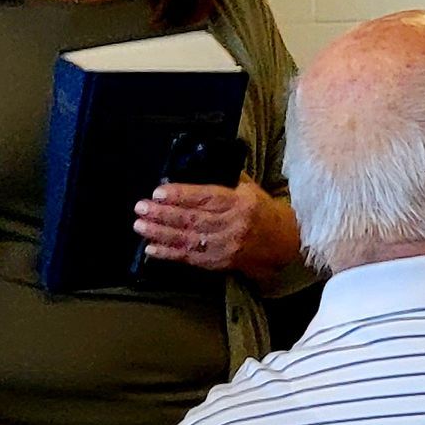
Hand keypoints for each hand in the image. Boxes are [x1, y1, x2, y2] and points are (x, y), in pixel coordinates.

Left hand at [134, 178, 299, 280]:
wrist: (284, 243)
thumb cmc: (263, 210)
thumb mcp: (250, 188)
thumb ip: (226, 178)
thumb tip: (198, 161)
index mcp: (240, 202)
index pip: (206, 197)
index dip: (181, 195)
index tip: (158, 191)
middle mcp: (232, 225)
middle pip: (193, 219)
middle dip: (163, 214)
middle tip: (141, 208)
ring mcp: (224, 246)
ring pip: (188, 240)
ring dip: (161, 233)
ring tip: (140, 226)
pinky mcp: (219, 263)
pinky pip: (190, 258)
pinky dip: (169, 254)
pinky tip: (151, 248)